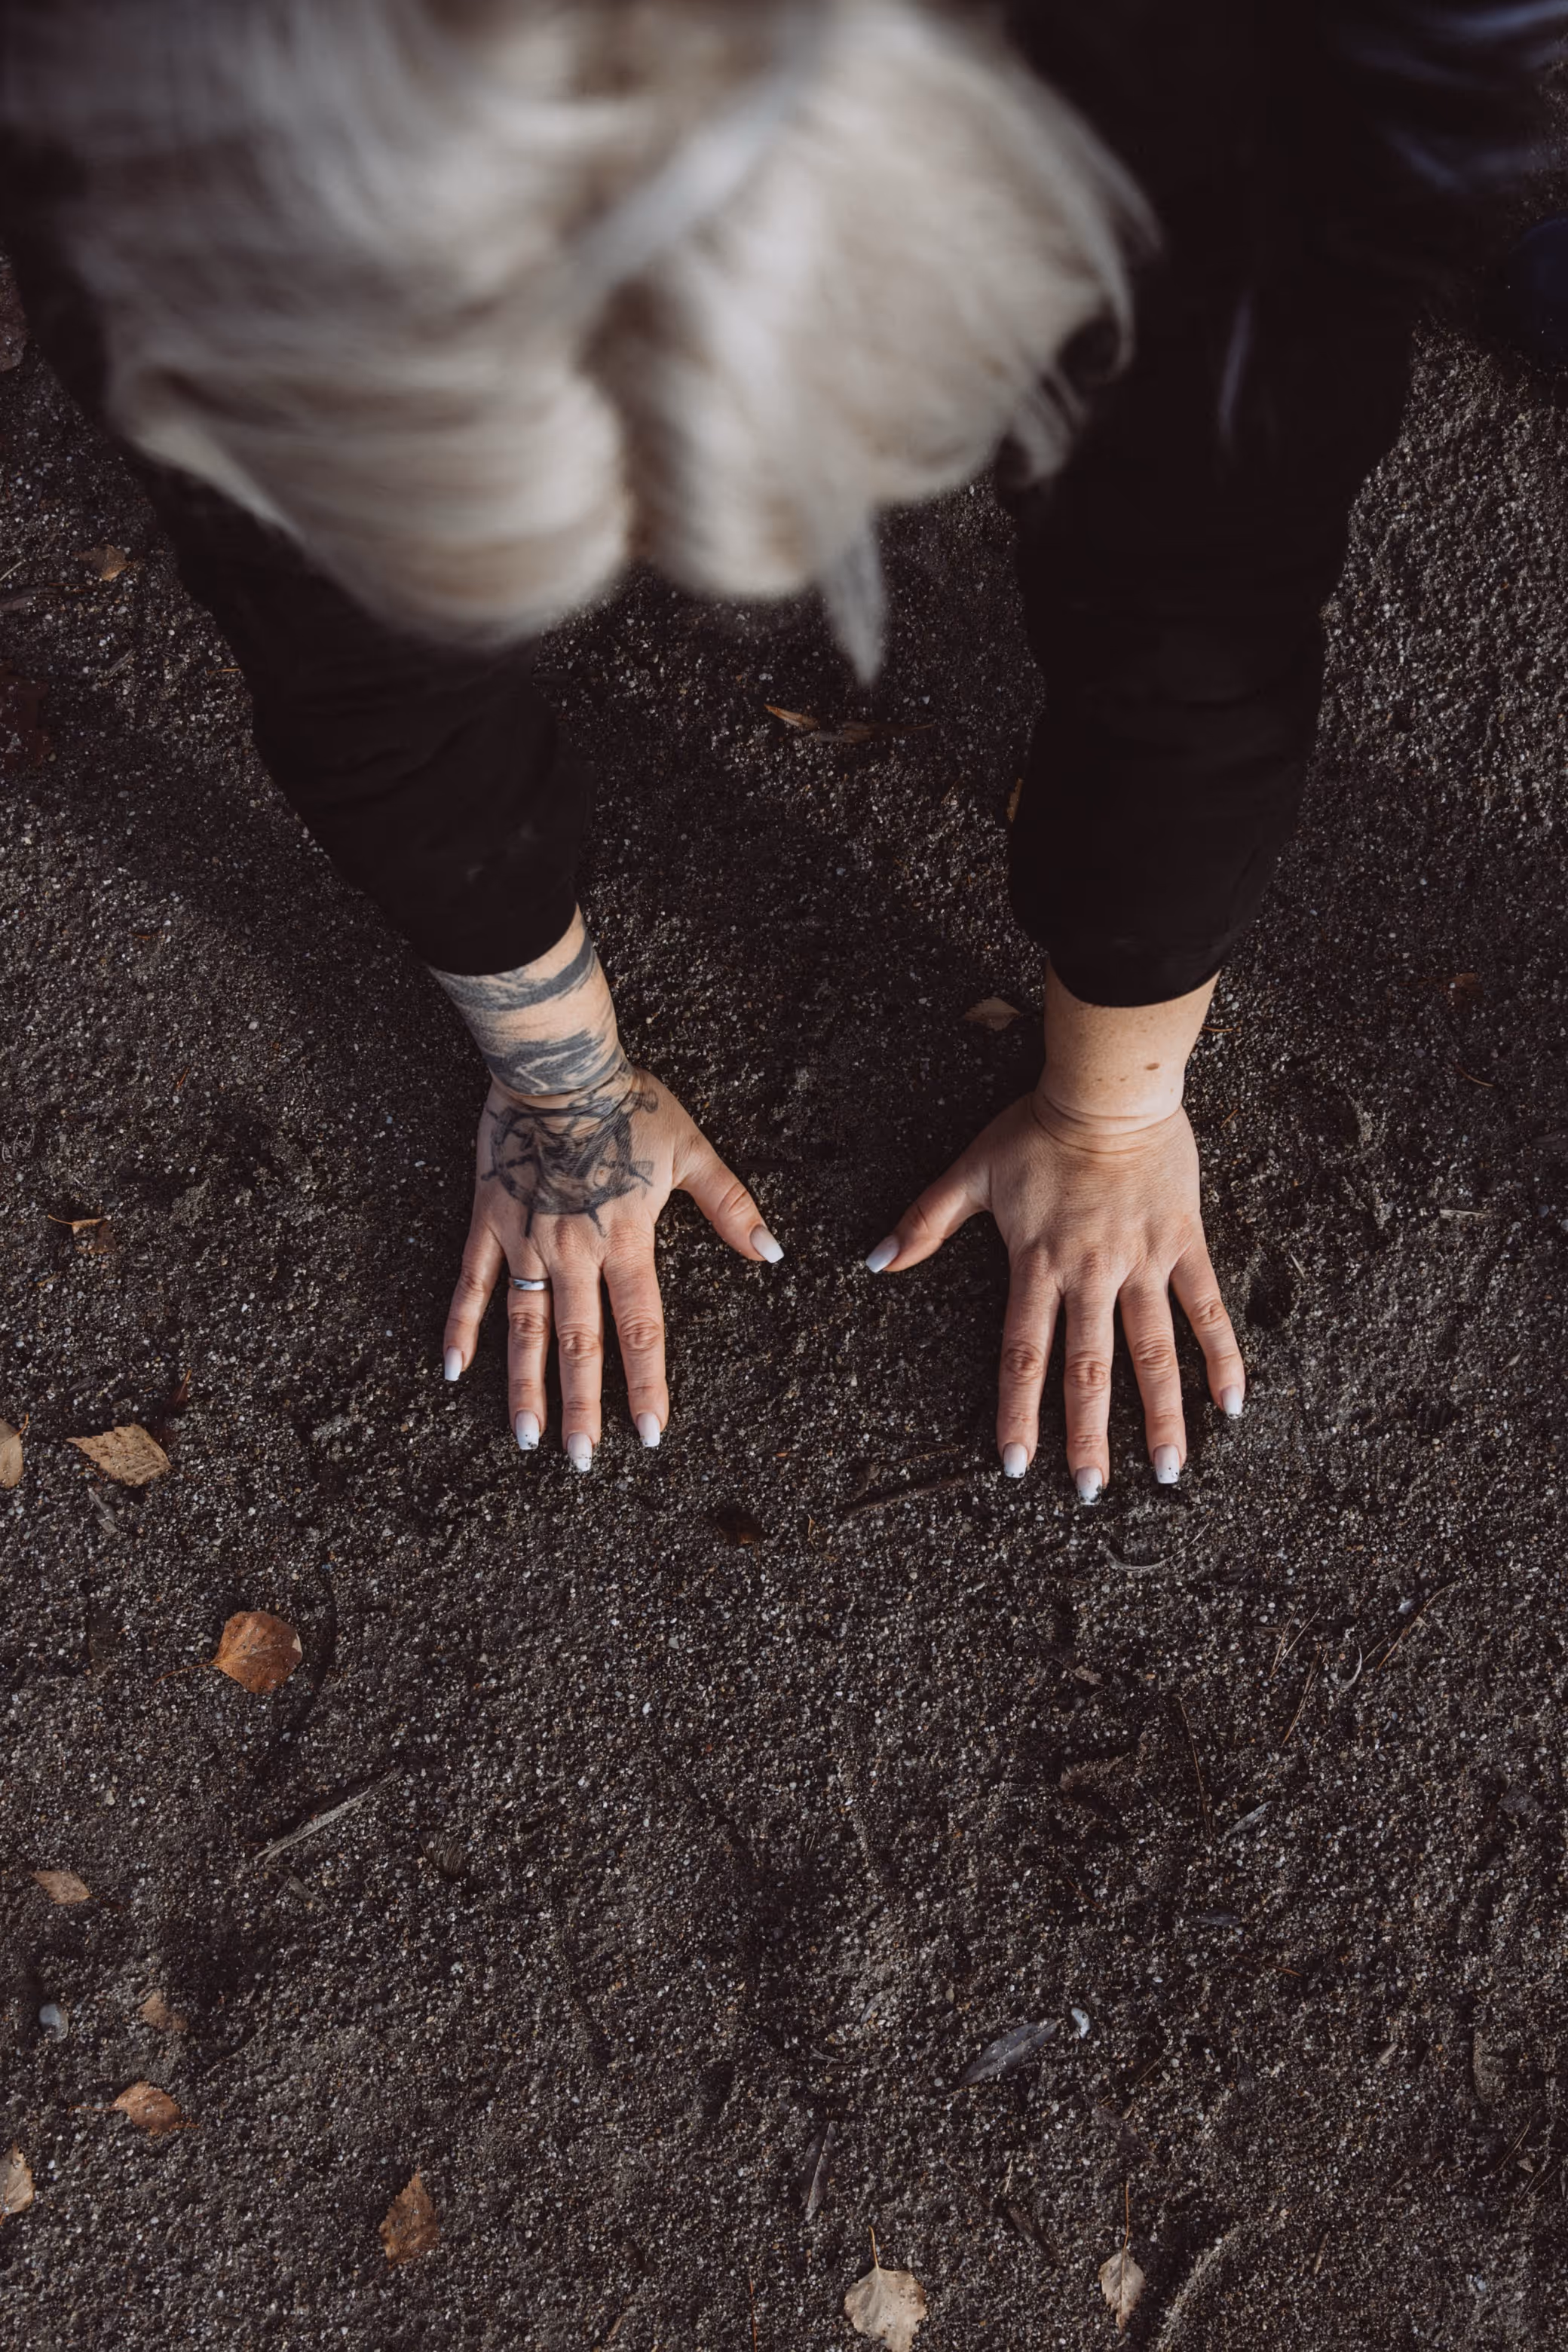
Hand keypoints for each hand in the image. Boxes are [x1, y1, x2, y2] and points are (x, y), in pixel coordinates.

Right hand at [442, 1065, 779, 1466]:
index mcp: (626, 1242)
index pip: (640, 1330)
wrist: (558, 1067)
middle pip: (580, 1345)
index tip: (650, 1434)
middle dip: (583, 1408)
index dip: (646, 1385)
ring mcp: (526, 1242)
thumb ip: (730, 1208)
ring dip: (524, 1387)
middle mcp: (574, 1254)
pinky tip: (453, 1370)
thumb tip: (772, 1254)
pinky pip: (472, 1284)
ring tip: (526, 1438)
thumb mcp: (691, 1152)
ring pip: (524, 1329)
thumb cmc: (629, 1106)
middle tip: (582, 1462)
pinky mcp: (489, 1222)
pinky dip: (461, 1327)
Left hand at [868, 1095, 1243, 1494]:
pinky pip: (1206, 1307)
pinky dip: (1221, 1355)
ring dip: (1160, 1414)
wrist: (1109, 1089)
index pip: (1024, 1353)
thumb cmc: (1037, 1130)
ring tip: (1167, 1470)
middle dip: (1088, 1436)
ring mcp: (1141, 1262)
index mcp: (1037, 1265)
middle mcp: (1090, 1274)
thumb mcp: (972, 1172)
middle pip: (1088, 1369)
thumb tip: (875, 1261)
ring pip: (1151, 1351)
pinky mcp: (1183, 1244)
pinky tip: (1231, 1404)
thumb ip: (925, 1222)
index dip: (1019, 1411)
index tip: (1018, 1464)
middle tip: (1092, 1492)